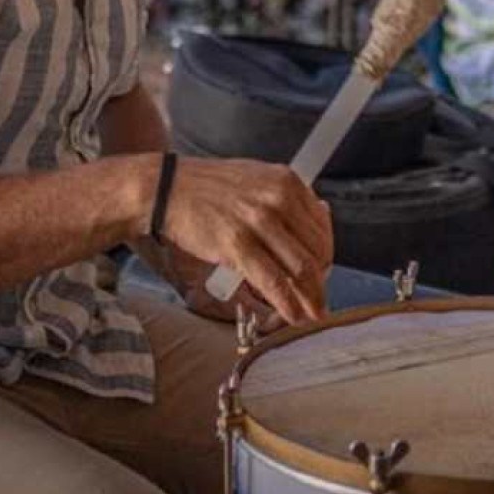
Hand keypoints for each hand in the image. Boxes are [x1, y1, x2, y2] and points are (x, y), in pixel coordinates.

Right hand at [151, 156, 333, 325]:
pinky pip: (273, 281)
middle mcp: (278, 199)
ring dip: (311, 297)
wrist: (167, 188)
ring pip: (300, 268)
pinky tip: (294, 315)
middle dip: (320, 279)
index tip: (323, 271)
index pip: (322, 226)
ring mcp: (259, 221)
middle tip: (317, 296)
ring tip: (313, 313)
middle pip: (316, 249)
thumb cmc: (209, 187)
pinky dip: (288, 303)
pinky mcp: (237, 245)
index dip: (326, 255)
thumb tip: (320, 218)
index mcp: (287, 182)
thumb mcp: (258, 179)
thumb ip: (287, 199)